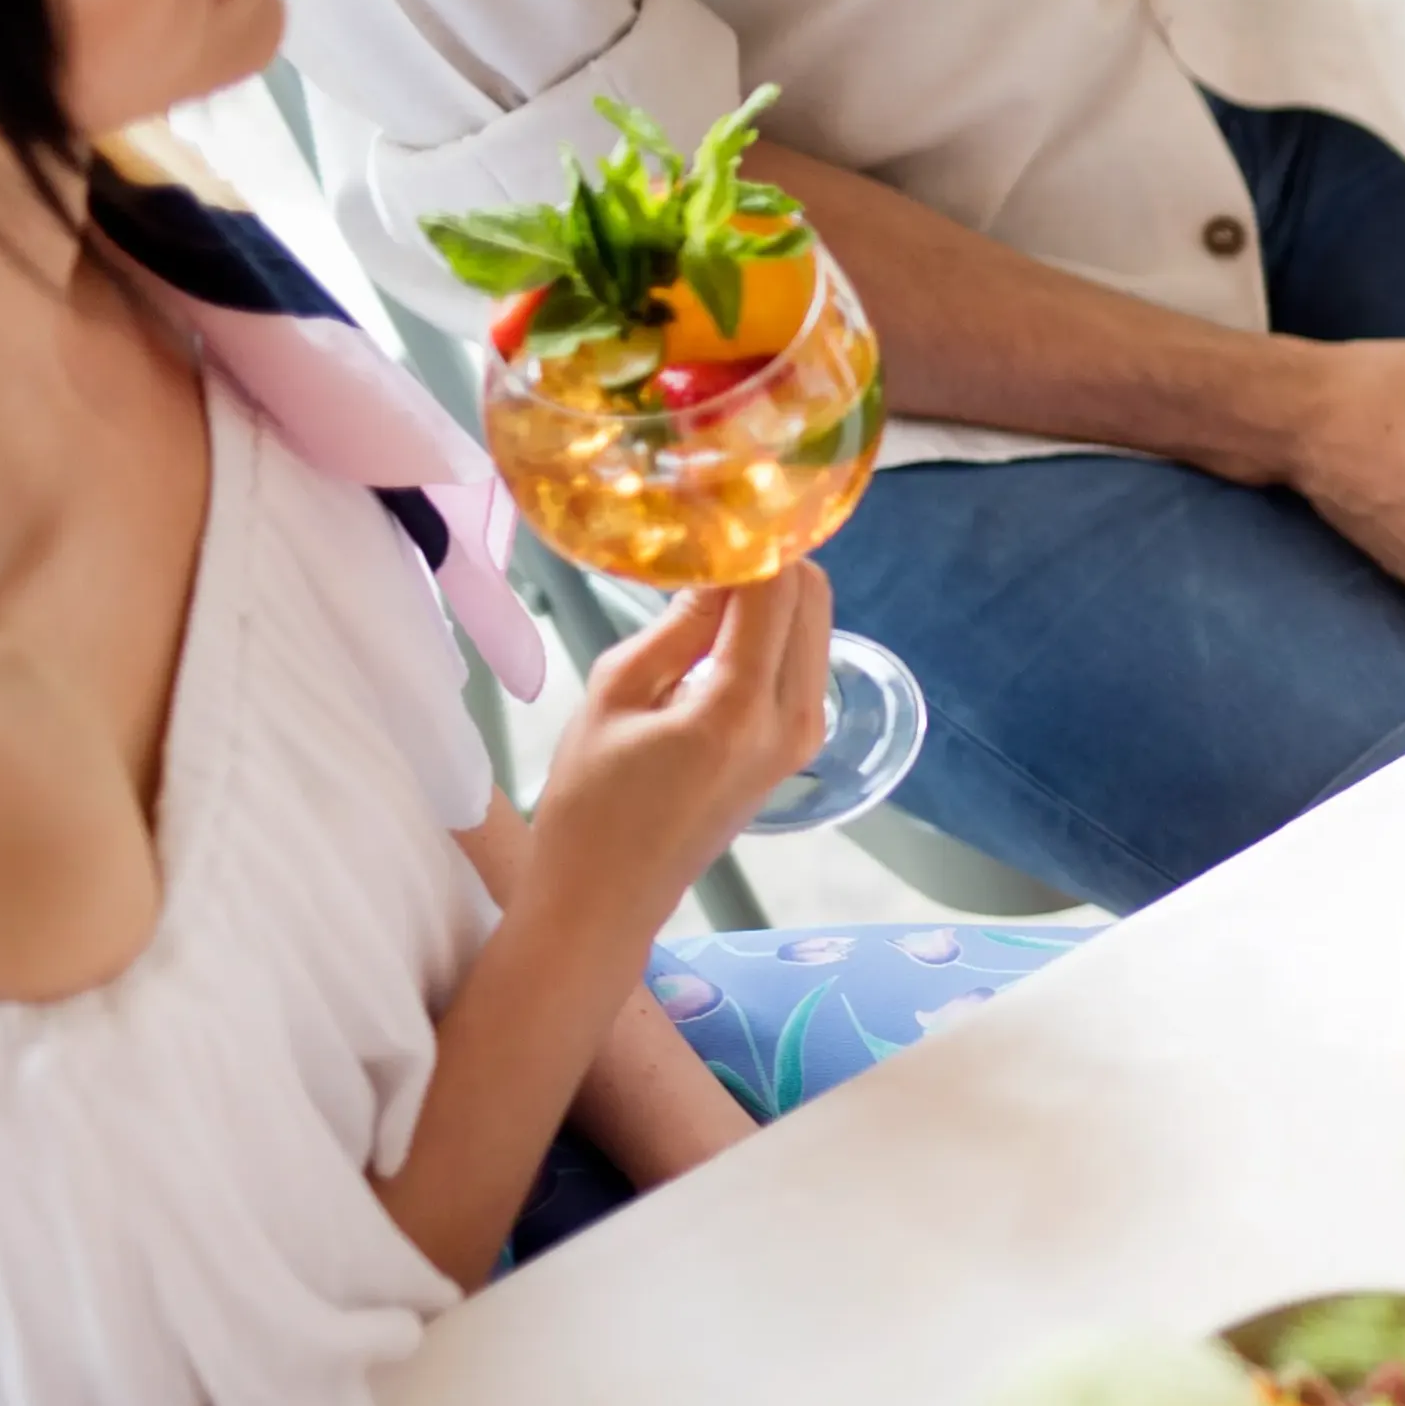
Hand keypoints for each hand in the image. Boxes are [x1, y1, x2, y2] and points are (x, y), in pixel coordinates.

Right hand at [528, 570, 831, 924]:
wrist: (608, 900)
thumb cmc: (590, 804)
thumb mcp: (615, 696)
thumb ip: (677, 625)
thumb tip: (717, 562)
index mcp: (740, 707)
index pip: (775, 586)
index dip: (747, 536)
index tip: (710, 505)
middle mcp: (793, 719)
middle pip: (812, 595)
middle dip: (767, 556)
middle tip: (708, 536)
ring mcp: (805, 737)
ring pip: (814, 623)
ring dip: (773, 590)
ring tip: (706, 577)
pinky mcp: (799, 747)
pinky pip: (803, 658)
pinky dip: (775, 627)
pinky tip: (721, 622)